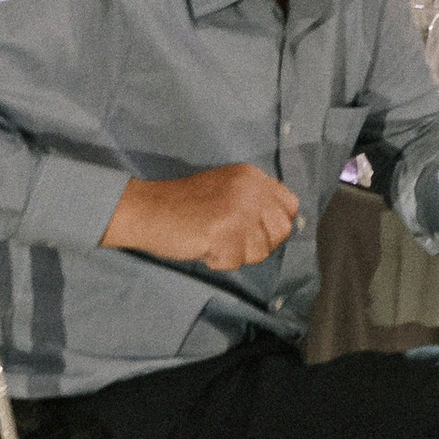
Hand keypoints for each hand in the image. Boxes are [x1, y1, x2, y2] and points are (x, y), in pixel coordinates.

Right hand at [105, 163, 299, 269]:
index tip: (253, 230)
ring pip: (260, 252)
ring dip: (236, 253)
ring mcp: (239, 210)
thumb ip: (256, 200)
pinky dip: (218, 260)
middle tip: (231, 239)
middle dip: (258, 244)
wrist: (148, 209)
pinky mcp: (225, 232)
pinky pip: (234, 262)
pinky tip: (202, 245)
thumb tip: (286, 221)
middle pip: (281, 232)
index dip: (275, 224)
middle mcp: (251, 190)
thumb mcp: (228, 188)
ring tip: (213, 239)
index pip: (290, 206)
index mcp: (253, 176)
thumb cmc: (185, 204)